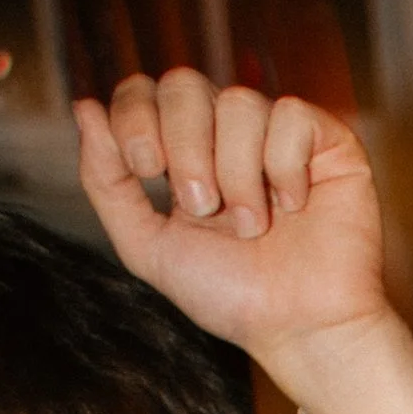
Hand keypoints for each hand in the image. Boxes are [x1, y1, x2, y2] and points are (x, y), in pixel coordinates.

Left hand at [74, 69, 412, 413]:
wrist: (298, 330)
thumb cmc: (231, 296)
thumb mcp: (147, 245)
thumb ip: (107, 181)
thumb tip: (85, 106)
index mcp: (182, 151)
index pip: (143, 91)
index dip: (135, 118)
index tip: (148, 171)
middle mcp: (228, 134)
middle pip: (184, 83)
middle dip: (184, 145)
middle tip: (201, 206)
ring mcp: (277, 134)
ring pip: (239, 102)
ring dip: (237, 174)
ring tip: (253, 225)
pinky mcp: (327, 142)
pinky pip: (290, 115)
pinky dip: (284, 167)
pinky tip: (294, 206)